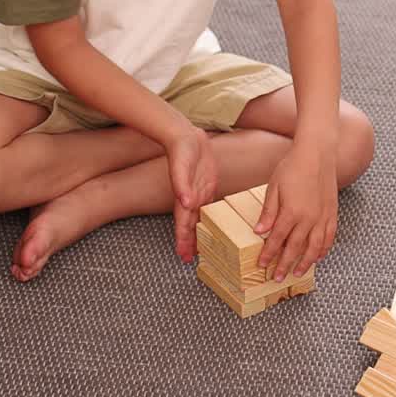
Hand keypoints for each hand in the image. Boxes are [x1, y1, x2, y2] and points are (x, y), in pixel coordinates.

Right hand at [167, 125, 217, 261]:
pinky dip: (211, 217)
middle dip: (191, 242)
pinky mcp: (207, 185)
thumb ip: (182, 185)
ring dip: (200, 233)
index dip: (183, 241)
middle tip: (192, 259)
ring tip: (203, 247)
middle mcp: (192, 198)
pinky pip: (210, 206)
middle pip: (191, 226)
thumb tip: (185, 203)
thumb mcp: (180, 167)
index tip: (184, 256)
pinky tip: (215, 223)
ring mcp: (200, 192)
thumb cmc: (180, 151)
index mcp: (184, 198)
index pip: (183, 225)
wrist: (185, 137)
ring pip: (200, 218)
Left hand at [255, 144, 337, 279]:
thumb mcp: (273, 187)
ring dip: (305, 263)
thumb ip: (268, 211)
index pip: (277, 240)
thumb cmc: (292, 166)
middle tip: (277, 278)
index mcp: (292, 212)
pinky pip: (329, 238)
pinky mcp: (332, 214)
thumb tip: (260, 232)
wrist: (317, 153)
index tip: (262, 265)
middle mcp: (309, 218)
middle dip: (285, 265)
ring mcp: (323, 217)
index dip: (269, 254)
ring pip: (315, 248)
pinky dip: (323, 250)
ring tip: (297, 273)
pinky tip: (318, 257)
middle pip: (295, 248)